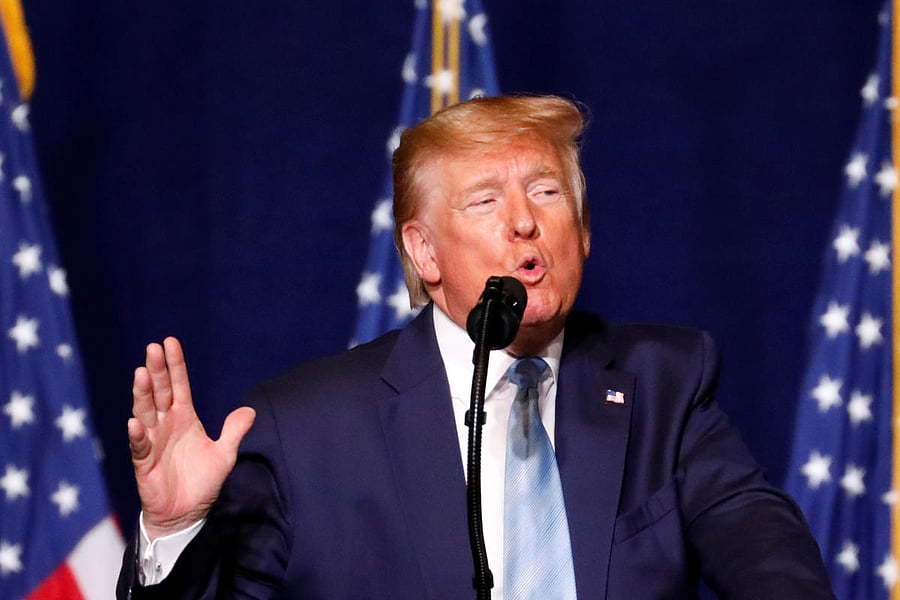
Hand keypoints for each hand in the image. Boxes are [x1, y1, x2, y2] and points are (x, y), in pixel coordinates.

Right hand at [128, 337, 255, 539]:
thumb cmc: (202, 482)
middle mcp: (166, 425)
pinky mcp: (144, 463)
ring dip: (143, 394)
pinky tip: (136, 422)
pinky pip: (139, 446)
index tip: (170, 342)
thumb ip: (234, 431)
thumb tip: (250, 411)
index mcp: (184, 418)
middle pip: (160, 392)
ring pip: (146, 413)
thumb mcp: (224, 454)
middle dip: (157, 371)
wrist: (186, 513)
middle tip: (152, 349)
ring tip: (141, 374)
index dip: (175, 365)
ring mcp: (153, 442)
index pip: (179, 385)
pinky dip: (137, 435)